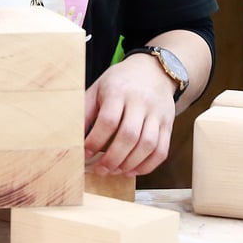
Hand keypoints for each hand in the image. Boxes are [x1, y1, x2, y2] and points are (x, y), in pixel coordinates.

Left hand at [83, 54, 176, 175]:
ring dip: (129, 164)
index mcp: (119, 91)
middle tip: (100, 170)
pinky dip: (148, 165)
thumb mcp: (99, 88)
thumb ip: (86, 110)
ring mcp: (157, 113)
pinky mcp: (168, 124)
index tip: (86, 154)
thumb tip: (74, 138)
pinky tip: (133, 170)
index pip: (108, 120)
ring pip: (147, 145)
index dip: (95, 141)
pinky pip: (162, 150)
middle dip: (113, 158)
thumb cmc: (120, 82)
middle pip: (129, 135)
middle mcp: (141, 102)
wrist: (153, 70)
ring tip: (115, 171)